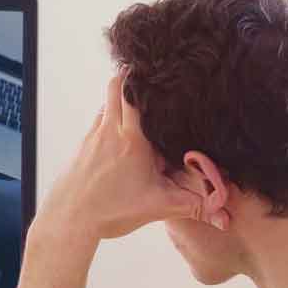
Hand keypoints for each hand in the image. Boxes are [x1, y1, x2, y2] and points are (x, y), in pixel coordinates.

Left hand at [36, 72, 198, 241]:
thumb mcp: (155, 207)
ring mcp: (93, 137)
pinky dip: (108, 118)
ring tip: (136, 102)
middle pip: (115, 87)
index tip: (156, 68)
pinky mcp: (82, 147)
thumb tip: (218, 209)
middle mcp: (110, 131)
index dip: (143, 76)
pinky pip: (97, 123)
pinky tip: (118, 133)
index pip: (134, 94)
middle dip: (128, 77)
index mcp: (132, 140)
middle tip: (145, 74)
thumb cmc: (110, 212)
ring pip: (106, 104)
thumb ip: (188, 204)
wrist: (69, 220)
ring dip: (118, 99)